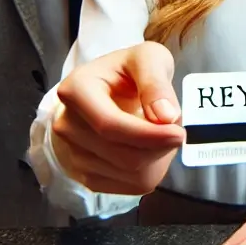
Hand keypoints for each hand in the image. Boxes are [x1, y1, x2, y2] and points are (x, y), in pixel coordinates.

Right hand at [51, 41, 185, 195]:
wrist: (110, 87)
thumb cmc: (129, 70)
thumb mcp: (148, 59)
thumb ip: (156, 82)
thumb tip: (166, 116)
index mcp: (76, 90)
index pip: (110, 125)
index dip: (147, 135)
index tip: (179, 134)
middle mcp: (66, 125)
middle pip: (121, 154)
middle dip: (159, 147)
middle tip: (177, 128)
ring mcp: (72, 153)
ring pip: (128, 173)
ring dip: (157, 157)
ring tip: (160, 132)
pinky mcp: (85, 175)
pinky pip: (127, 185)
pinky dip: (149, 170)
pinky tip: (149, 148)